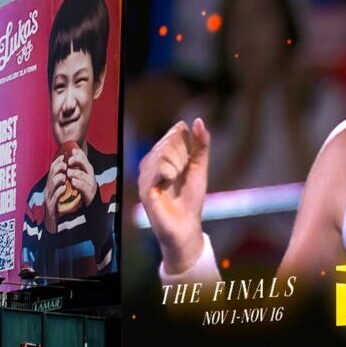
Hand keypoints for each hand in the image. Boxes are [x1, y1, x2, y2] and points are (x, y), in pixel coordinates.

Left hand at [65, 146, 98, 211]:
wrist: (86, 204)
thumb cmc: (80, 188)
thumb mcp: (78, 175)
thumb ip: (75, 165)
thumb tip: (72, 150)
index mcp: (86, 170)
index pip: (84, 159)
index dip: (79, 154)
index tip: (72, 151)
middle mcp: (90, 175)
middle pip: (86, 165)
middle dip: (78, 161)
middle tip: (69, 161)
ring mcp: (90, 184)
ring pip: (84, 175)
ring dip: (76, 173)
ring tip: (69, 173)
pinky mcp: (89, 193)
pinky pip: (84, 187)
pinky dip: (79, 184)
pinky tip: (73, 182)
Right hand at [136, 119, 211, 275]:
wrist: (186, 227)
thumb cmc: (191, 198)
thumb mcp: (200, 168)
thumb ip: (200, 144)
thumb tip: (197, 120)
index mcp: (162, 156)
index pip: (174, 134)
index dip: (186, 145)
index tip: (189, 163)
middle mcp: (151, 163)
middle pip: (169, 141)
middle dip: (182, 157)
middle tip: (181, 176)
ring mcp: (145, 175)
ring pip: (163, 152)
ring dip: (177, 166)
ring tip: (175, 181)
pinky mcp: (144, 187)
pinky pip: (158, 167)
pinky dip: (169, 173)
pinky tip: (169, 183)